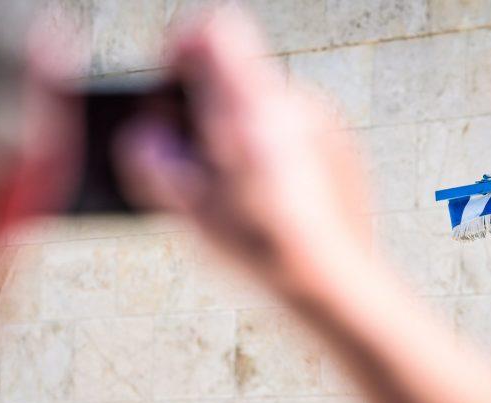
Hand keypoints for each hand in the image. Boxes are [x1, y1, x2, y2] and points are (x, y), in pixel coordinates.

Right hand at [113, 7, 369, 299]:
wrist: (336, 284)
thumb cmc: (261, 247)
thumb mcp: (187, 207)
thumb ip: (150, 159)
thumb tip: (146, 136)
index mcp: (251, 103)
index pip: (212, 30)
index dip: (181, 50)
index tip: (170, 91)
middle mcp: (295, 100)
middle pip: (237, 77)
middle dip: (207, 110)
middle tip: (192, 163)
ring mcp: (326, 123)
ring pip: (266, 109)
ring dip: (242, 135)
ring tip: (232, 193)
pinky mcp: (345, 148)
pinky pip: (297, 133)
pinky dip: (276, 154)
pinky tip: (269, 202)